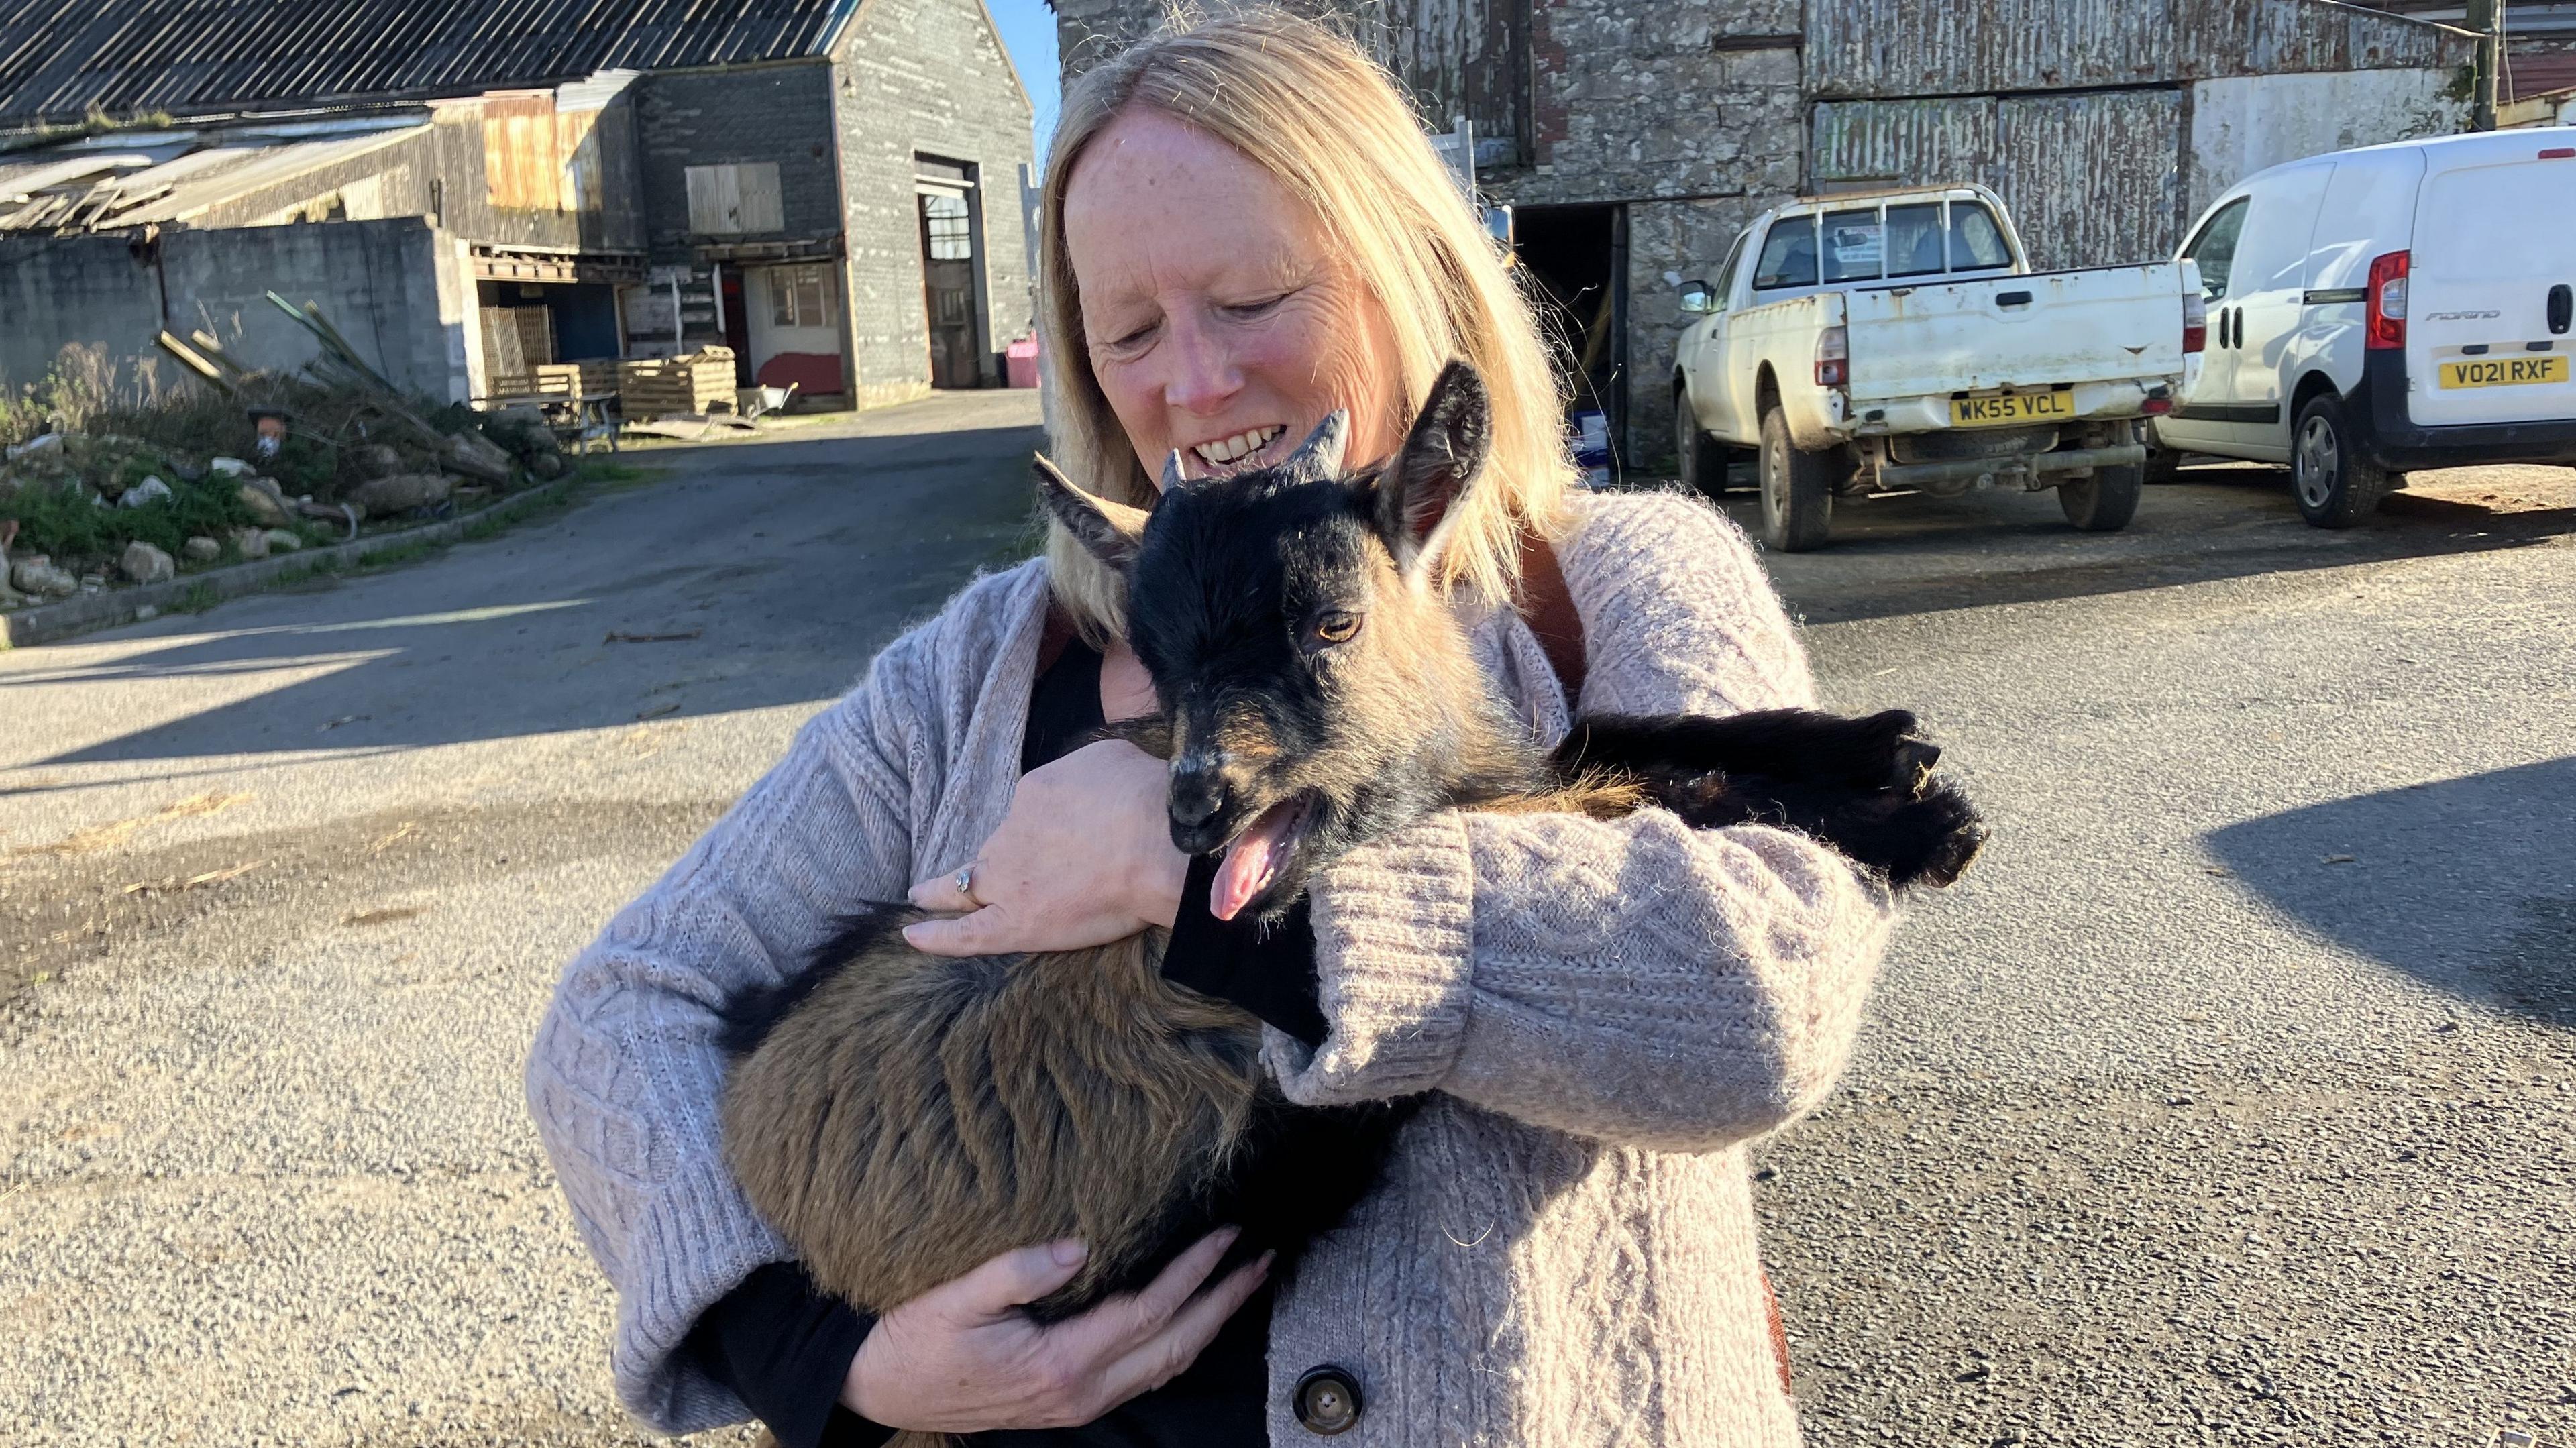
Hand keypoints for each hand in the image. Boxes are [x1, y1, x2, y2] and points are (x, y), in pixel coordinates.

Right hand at [841, 1230, 1271, 1431]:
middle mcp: (1081, 1391)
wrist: (878, 1389)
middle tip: (1261, 1259)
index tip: (1227, 1234)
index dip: (1194, 1272)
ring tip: (1241, 1284)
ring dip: (1209, 1324)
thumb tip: (1077, 1247)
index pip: (1150, 1311)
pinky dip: (1178, 1344)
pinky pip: (1143, 1375)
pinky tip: (1189, 1319)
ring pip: (1166, 1366)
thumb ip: (1014, 1273)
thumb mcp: (954, 1298)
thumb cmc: (913, 1339)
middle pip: (1176, 1346)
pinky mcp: (1070, 1401)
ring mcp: (1079, 1403)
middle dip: (1224, 1303)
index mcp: (1060, 1363)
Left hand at [905, 738, 1189, 955]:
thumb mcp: (1108, 759)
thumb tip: (1087, 790)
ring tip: (920, 897)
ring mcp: (1007, 882)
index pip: (1029, 813)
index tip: (1067, 833)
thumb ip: (1085, 775)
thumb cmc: (1143, 798)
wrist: (1156, 842)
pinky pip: (966, 935)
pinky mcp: (1015, 924)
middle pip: (992, 849)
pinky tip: (911, 936)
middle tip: (966, 866)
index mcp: (1033, 795)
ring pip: (962, 888)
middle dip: (985, 856)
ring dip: (938, 891)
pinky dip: (935, 937)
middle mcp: (1010, 837)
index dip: (1046, 826)